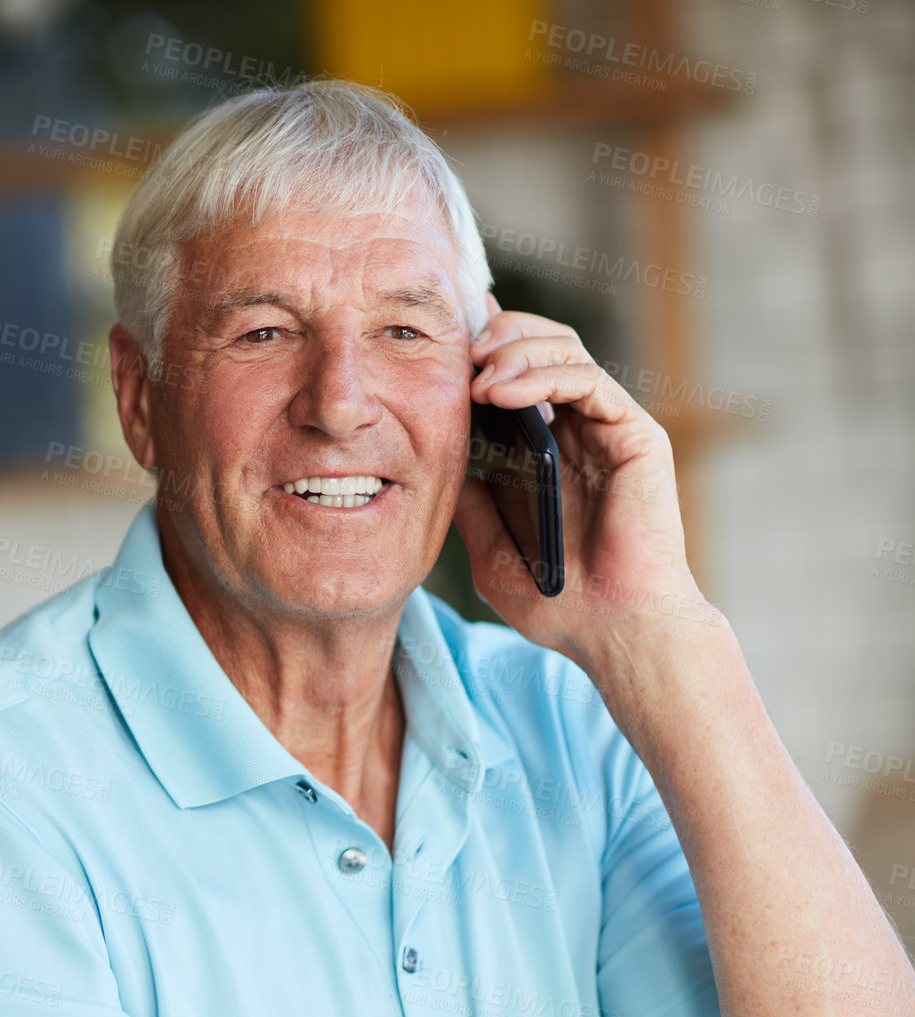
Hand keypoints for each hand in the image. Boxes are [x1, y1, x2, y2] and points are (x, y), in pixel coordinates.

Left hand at [451, 294, 715, 669]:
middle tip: (458, 350)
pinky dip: (542, 375)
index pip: (516, 373)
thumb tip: (429, 460)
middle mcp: (579, 430)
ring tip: (476, 373)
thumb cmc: (557, 601)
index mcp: (545, 449)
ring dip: (515, 349)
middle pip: (542, 346)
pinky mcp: (635, 435)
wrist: (610, 632)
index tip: (436, 344)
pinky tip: (501, 391)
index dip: (481, 349)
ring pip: (566, 351)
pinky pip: (588, 380)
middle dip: (497, 335)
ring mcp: (608, 429)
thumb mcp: (488, 545)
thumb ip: (466, 500)